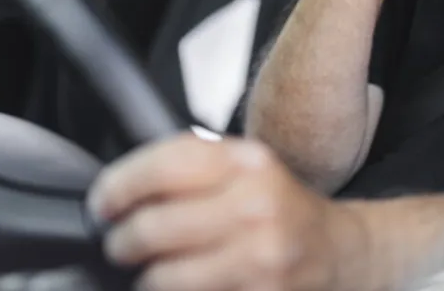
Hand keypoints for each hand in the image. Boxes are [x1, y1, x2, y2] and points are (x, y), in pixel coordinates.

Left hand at [87, 135, 364, 290]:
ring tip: (150, 272)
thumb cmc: (282, 210)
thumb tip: (118, 193)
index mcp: (248, 164)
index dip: (119, 186)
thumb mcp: (245, 169)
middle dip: (122, 242)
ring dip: (146, 279)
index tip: (102, 204)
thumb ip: (189, 169)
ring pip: (165, 277)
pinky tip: (181, 287)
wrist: (341, 254)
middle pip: (154, 227)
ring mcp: (260, 260)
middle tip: (118, 244)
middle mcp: (256, 208)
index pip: (164, 166)